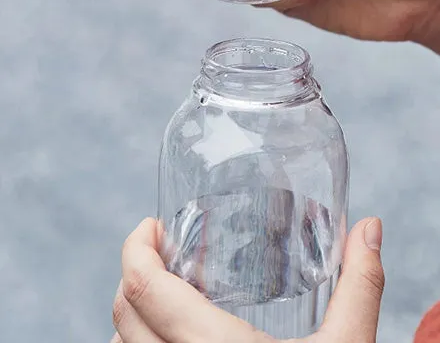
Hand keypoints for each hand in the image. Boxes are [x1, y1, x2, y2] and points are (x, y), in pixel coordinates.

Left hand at [111, 217, 383, 342]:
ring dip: (135, 313)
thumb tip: (370, 227)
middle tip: (163, 251)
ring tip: (168, 291)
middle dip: (135, 271)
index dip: (135, 247)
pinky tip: (174, 338)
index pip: (142, 289)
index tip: (151, 226)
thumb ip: (360, 284)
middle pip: (122, 312)